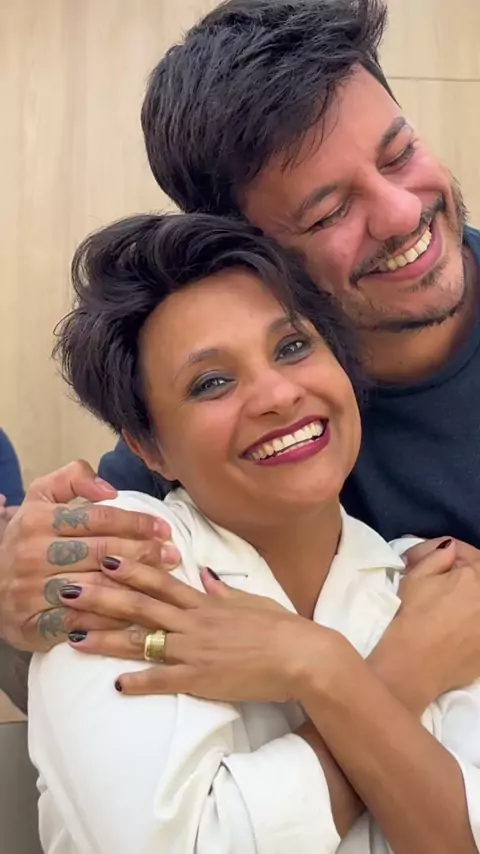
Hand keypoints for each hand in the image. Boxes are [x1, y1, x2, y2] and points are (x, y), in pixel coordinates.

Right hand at [0, 461, 179, 651]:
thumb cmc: (27, 536)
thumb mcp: (40, 496)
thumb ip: (73, 478)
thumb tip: (109, 489)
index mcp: (39, 519)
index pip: (98, 519)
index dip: (135, 523)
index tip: (162, 529)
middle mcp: (33, 554)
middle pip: (102, 552)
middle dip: (144, 553)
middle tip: (172, 554)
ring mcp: (32, 590)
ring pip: (96, 588)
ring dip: (135, 586)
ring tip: (164, 581)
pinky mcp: (32, 623)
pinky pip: (80, 623)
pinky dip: (110, 620)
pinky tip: (136, 615)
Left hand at [57, 559, 331, 699]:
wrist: (303, 657)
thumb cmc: (281, 627)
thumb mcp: (250, 601)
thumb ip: (222, 591)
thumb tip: (204, 576)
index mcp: (204, 603)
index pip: (160, 581)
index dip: (129, 569)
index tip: (103, 558)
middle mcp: (194, 623)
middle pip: (140, 607)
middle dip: (102, 598)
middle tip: (69, 590)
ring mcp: (195, 651)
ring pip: (143, 641)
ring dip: (107, 638)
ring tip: (75, 635)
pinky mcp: (202, 679)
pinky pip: (165, 680)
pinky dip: (141, 682)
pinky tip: (117, 684)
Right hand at [391, 540, 479, 695]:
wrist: (415, 664)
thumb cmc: (413, 616)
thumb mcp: (417, 576)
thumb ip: (436, 554)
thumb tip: (449, 550)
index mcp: (477, 573)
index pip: (463, 551)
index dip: (438, 552)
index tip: (418, 562)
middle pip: (476, 576)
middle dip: (457, 574)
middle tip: (434, 581)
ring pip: (476, 601)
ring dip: (466, 597)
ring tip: (445, 604)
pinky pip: (478, 624)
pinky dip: (470, 620)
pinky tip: (455, 625)